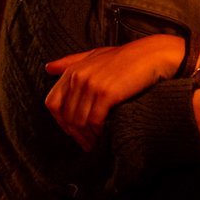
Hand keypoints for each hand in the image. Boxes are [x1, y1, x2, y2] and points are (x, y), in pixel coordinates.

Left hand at [44, 34, 185, 151]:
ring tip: (95, 144)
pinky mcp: (107, 94)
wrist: (151, 56)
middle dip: (74, 133)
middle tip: (85, 144)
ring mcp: (92, 85)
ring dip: (86, 137)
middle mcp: (78, 77)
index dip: (60, 121)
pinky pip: (94, 121)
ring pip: (78, 121)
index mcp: (73, 70)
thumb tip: (48, 68)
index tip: (72, 130)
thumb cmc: (125, 57)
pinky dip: (97, 133)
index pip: (52, 103)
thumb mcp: (95, 55)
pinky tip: (103, 136)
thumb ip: (71, 62)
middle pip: (66, 116)